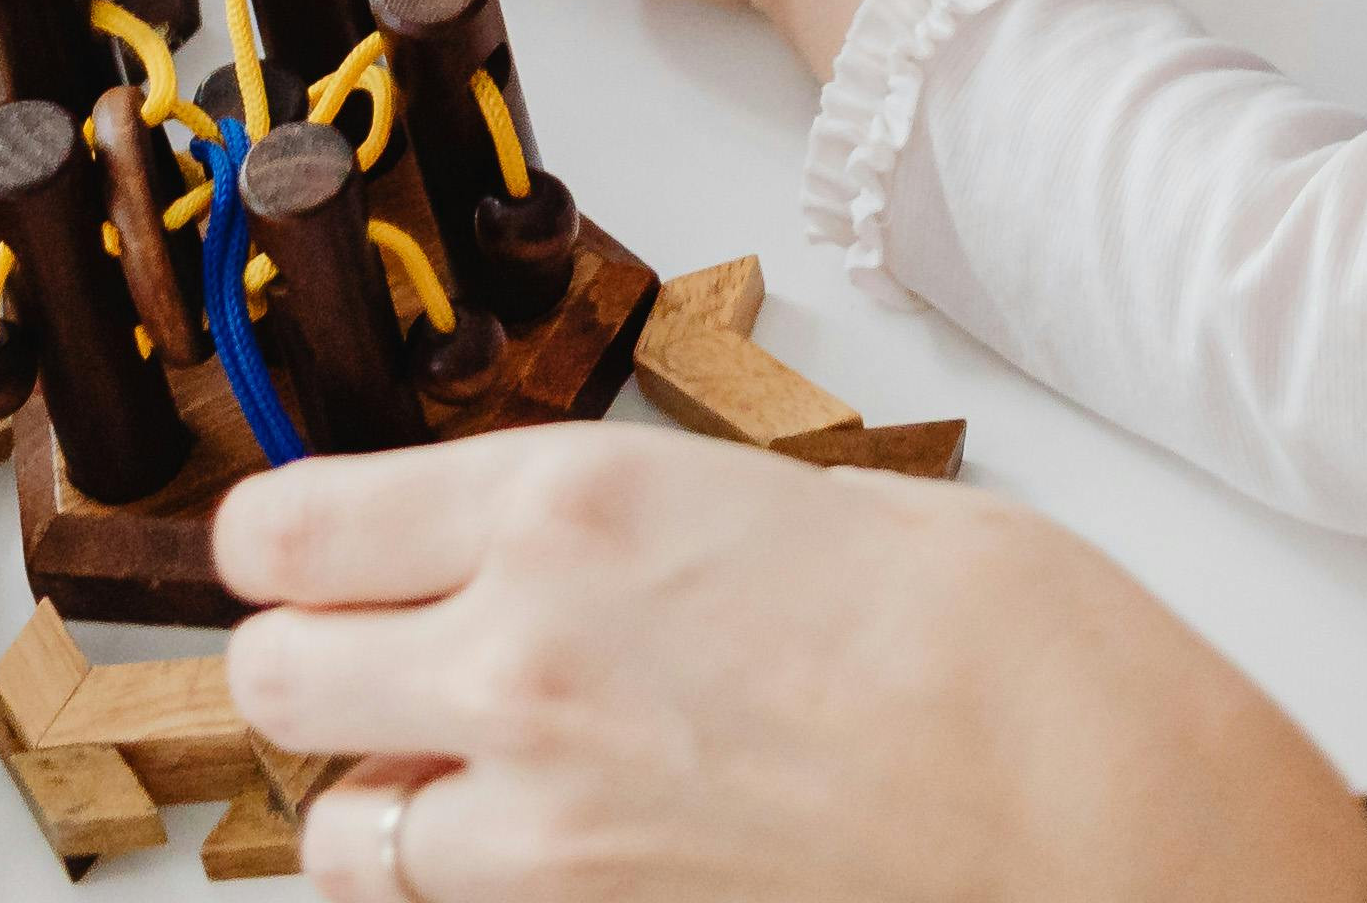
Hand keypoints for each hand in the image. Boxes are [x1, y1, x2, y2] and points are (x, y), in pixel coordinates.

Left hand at [225, 429, 1366, 902]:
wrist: (1095, 812)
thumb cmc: (999, 645)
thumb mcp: (791, 501)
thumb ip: (629, 526)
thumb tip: (557, 553)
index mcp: (569, 501)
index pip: (291, 522)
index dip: (287, 540)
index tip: (309, 546)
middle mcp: (516, 652)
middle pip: (271, 669)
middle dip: (315, 662)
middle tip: (384, 654)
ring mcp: (535, 818)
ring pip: (327, 825)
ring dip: (376, 791)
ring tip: (471, 768)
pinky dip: (450, 884)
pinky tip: (541, 845)